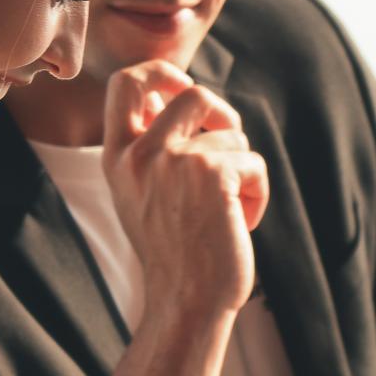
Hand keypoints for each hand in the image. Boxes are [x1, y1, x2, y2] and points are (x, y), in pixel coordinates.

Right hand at [101, 61, 267, 317]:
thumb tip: (178, 97)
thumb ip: (151, 147)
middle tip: (229, 145)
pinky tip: (242, 222)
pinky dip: (257, 192)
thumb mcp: (143, 193)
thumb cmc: (173, 252)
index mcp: (118, 157)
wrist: (186, 302)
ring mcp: (176, 161)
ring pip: (232, 135)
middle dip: (223, 115)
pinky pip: (252, 162)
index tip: (181, 87)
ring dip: (242, 169)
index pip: (126, 83)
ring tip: (230, 210)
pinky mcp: (214, 173)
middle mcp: (141, 153)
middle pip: (194, 92)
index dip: (161, 72)